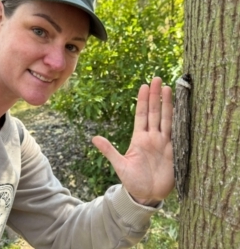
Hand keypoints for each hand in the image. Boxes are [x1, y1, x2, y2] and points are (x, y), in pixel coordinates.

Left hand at [92, 77, 173, 205]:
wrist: (147, 195)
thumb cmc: (133, 181)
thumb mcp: (119, 165)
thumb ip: (108, 150)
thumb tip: (93, 138)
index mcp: (138, 138)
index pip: (141, 115)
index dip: (142, 101)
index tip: (143, 86)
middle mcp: (151, 137)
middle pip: (154, 112)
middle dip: (155, 96)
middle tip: (156, 79)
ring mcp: (163, 142)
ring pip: (166, 118)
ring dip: (167, 104)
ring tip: (167, 88)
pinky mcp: (173, 150)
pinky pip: (176, 132)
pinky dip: (178, 120)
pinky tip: (180, 108)